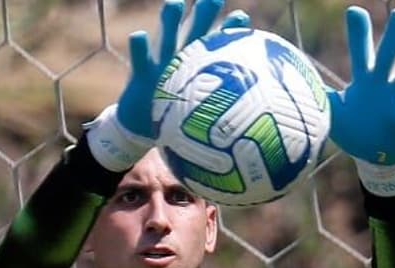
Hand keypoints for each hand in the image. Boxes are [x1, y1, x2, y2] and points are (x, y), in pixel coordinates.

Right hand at [116, 0, 250, 138]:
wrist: (142, 127)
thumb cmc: (174, 120)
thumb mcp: (198, 115)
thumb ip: (220, 110)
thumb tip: (254, 126)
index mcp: (196, 67)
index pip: (217, 45)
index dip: (229, 30)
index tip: (241, 19)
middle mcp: (180, 60)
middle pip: (195, 32)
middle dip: (204, 14)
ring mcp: (160, 65)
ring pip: (167, 38)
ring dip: (170, 21)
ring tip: (175, 3)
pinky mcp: (140, 75)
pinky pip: (140, 58)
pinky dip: (139, 46)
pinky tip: (140, 35)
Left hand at [327, 7, 394, 164]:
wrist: (374, 157)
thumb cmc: (354, 129)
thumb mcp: (332, 111)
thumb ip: (317, 95)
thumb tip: (288, 84)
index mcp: (364, 78)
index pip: (361, 48)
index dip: (359, 29)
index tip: (354, 11)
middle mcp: (382, 82)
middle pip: (390, 50)